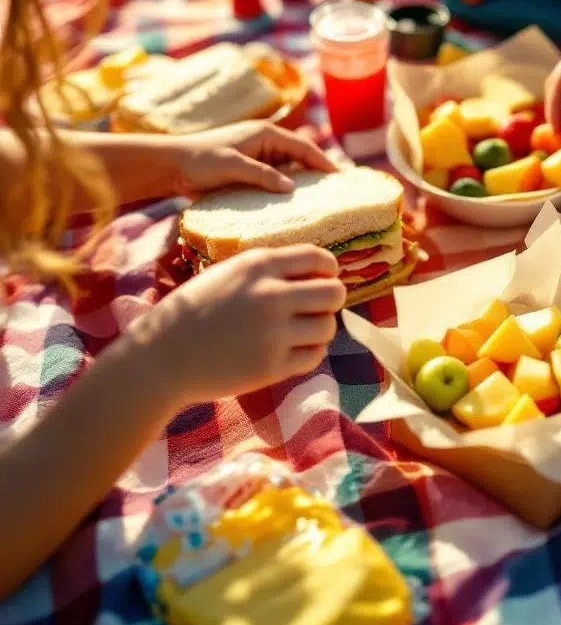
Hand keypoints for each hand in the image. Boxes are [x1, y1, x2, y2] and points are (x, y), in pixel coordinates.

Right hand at [123, 245, 345, 406]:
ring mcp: (273, 333)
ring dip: (319, 328)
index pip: (320, 258)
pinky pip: (314, 356)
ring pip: (328, 326)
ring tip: (300, 331)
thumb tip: (319, 272)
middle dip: (330, 299)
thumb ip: (269, 270)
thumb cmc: (194, 313)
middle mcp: (271, 295)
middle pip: (334, 292)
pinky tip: (291, 351)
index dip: (329, 269)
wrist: (160, 358)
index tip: (324, 278)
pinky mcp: (272, 366)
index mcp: (259, 265)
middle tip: (317, 308)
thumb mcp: (227, 274)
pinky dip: (309, 353)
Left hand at [173, 121, 336, 195]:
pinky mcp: (250, 172)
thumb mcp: (232, 165)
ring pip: (290, 170)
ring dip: (303, 183)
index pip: (303, 147)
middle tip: (337, 191)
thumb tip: (291, 187)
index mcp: (265, 134)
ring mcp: (258, 158)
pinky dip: (287, 190)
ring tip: (321, 201)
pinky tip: (295, 205)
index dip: (323, 161)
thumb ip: (261, 174)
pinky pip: (276, 180)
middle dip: (318, 172)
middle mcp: (265, 144)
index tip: (339, 177)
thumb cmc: (200, 161)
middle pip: (300, 157)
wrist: (172, 167)